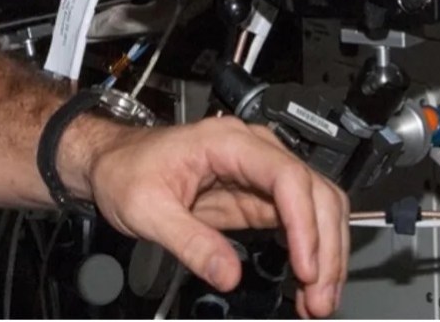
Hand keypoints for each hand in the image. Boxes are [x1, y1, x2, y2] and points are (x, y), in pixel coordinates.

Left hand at [64, 117, 348, 317]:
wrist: (112, 162)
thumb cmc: (124, 169)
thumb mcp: (146, 208)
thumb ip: (189, 241)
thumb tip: (228, 273)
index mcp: (228, 142)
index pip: (287, 176)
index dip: (304, 223)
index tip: (306, 266)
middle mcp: (253, 152)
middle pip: (316, 192)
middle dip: (326, 248)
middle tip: (319, 296)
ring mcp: (260, 174)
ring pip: (317, 207)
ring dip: (327, 253)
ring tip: (318, 298)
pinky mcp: (258, 197)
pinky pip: (300, 223)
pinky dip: (312, 253)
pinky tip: (306, 283)